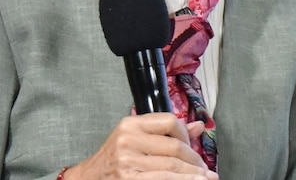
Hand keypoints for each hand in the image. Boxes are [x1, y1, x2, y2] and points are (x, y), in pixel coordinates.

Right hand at [63, 114, 216, 179]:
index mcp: (130, 124)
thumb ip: (165, 132)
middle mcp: (128, 140)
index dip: (187, 135)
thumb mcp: (134, 139)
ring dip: (195, 175)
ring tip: (205, 178)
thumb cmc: (114, 160)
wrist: (90, 178)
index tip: (191, 147)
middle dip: (195, 160)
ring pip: (173, 167)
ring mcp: (128, 162)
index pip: (170, 121)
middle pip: (175, 147)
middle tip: (204, 169)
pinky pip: (165, 179)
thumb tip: (199, 127)